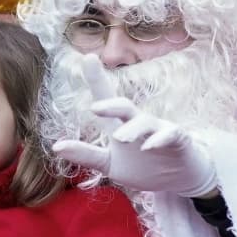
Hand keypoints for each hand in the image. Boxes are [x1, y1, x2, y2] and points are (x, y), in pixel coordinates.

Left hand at [52, 54, 218, 196]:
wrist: (180, 179)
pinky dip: (160, 139)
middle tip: (94, 109)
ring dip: (133, 129)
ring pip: (146, 122)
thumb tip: (55, 146)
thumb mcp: (110, 164)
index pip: (107, 99)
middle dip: (111, 105)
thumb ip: (85, 155)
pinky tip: (149, 146)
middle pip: (125, 107)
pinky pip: (170, 135)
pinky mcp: (178, 141)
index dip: (96, 80)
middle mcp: (140, 122)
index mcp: (122, 125)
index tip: (87, 57)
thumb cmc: (143, 167)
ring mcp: (160, 130)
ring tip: (120, 139)